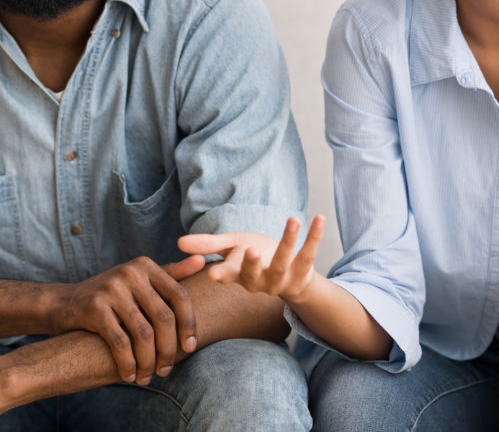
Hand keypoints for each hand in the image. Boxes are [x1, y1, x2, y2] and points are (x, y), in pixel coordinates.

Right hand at [54, 254, 203, 384]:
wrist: (66, 303)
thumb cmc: (112, 294)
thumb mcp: (140, 279)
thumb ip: (170, 272)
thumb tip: (200, 261)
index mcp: (146, 266)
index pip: (179, 295)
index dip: (189, 324)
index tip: (190, 348)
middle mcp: (130, 273)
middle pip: (164, 318)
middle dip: (168, 350)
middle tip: (166, 370)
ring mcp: (112, 289)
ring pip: (143, 334)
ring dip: (148, 362)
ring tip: (147, 377)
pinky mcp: (94, 307)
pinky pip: (120, 342)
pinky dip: (127, 364)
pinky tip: (129, 375)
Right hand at [178, 215, 324, 300]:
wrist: (287, 275)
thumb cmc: (251, 257)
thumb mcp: (230, 247)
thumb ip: (207, 245)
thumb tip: (178, 243)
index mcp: (239, 274)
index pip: (228, 275)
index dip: (221, 274)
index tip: (212, 273)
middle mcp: (259, 281)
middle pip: (254, 274)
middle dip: (252, 264)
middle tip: (251, 251)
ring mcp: (282, 278)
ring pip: (283, 263)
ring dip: (288, 241)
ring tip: (293, 220)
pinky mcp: (302, 271)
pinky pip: (309, 254)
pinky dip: (314, 236)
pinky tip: (320, 218)